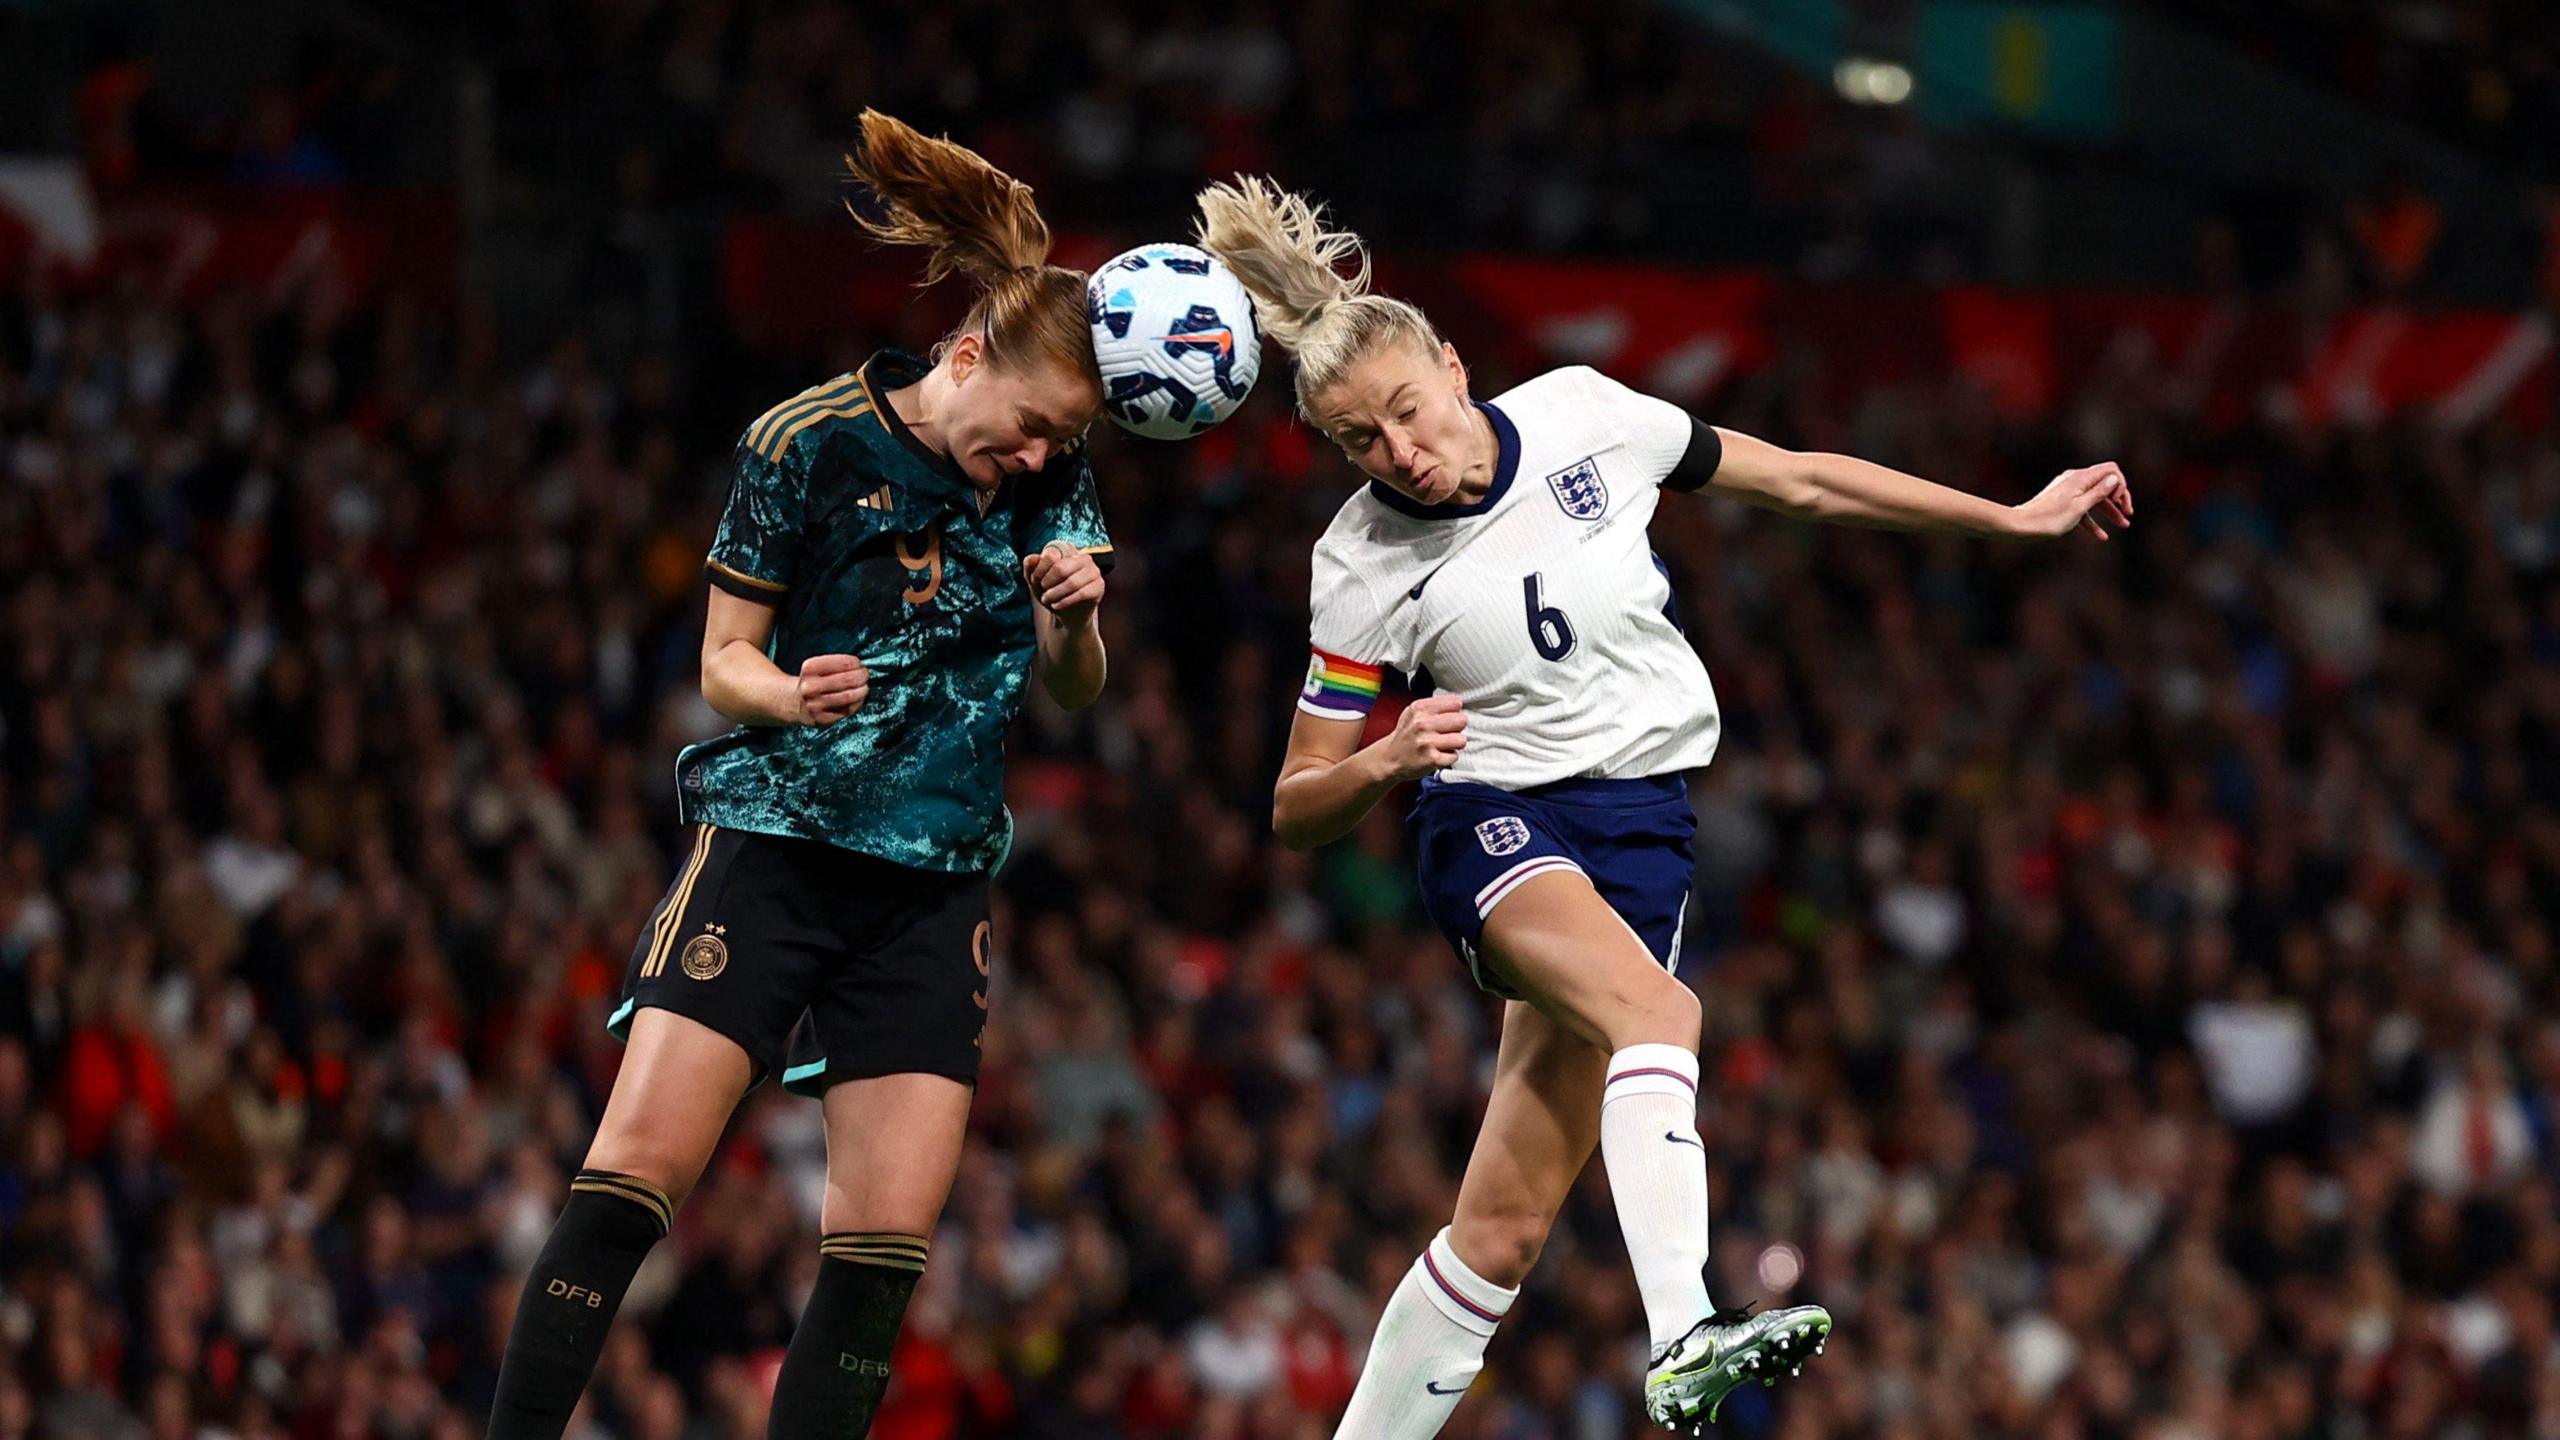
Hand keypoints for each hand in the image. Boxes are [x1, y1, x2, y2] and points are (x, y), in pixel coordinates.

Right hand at [795, 653, 867, 725]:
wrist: (794, 703)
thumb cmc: (813, 680)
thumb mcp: (818, 666)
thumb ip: (838, 664)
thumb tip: (862, 668)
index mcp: (809, 668)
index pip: (845, 663)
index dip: (857, 663)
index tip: (859, 664)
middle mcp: (810, 687)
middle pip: (849, 680)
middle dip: (862, 676)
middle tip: (865, 675)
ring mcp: (815, 705)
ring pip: (850, 696)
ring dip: (863, 689)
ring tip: (864, 686)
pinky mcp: (822, 719)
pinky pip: (848, 709)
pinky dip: (858, 702)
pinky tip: (858, 698)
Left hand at [1023, 543, 1104, 622]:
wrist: (1066, 614)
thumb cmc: (1051, 592)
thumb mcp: (1036, 580)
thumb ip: (1030, 567)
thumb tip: (1032, 558)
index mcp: (1068, 550)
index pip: (1051, 553)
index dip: (1039, 570)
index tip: (1036, 580)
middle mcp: (1083, 557)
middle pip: (1060, 568)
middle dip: (1047, 583)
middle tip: (1042, 591)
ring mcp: (1093, 571)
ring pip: (1072, 582)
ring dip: (1055, 594)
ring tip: (1047, 600)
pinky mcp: (1099, 586)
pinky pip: (1081, 594)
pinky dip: (1065, 601)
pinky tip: (1056, 605)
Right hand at [1382, 694, 1466, 780]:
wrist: (1389, 758)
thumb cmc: (1405, 736)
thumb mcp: (1413, 712)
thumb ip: (1434, 706)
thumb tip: (1459, 705)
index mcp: (1420, 709)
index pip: (1455, 703)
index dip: (1454, 712)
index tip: (1449, 717)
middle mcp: (1423, 723)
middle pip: (1462, 721)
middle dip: (1457, 728)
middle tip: (1447, 733)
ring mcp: (1427, 742)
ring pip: (1461, 740)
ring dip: (1454, 744)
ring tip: (1442, 745)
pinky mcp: (1432, 759)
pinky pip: (1454, 756)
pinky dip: (1448, 758)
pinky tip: (1437, 754)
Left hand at [2011, 462, 2133, 540]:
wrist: (2022, 526)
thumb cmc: (2050, 518)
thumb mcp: (2080, 507)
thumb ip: (2099, 492)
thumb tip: (2115, 478)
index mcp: (2080, 477)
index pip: (2111, 470)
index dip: (2120, 484)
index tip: (2120, 502)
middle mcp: (2074, 479)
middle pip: (2104, 483)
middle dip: (2119, 498)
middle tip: (2128, 514)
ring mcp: (2068, 490)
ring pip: (2095, 498)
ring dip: (2110, 511)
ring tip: (2123, 525)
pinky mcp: (2062, 502)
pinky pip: (2082, 508)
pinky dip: (2093, 520)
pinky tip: (2102, 537)